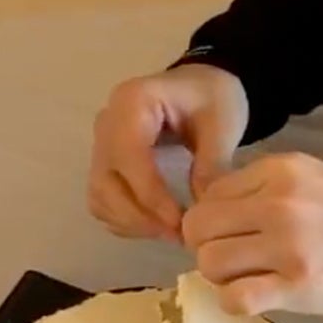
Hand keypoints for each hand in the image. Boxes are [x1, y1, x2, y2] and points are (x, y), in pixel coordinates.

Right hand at [89, 63, 250, 241]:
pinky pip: (102, 200)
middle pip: (106, 181)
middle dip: (140, 215)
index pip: (129, 156)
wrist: (202, 86)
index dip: (150, 194)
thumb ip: (213, 163)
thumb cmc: (213, 97)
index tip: (179, 223)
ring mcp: (100, 145)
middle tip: (177, 236)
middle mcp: (106, 123)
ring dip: (131, 222)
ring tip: (169, 233)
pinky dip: (123, 220)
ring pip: (100, 196)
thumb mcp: (222, 122)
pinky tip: (154, 226)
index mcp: (132, 102)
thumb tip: (201, 210)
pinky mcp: (104, 164)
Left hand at [180, 152, 322, 317]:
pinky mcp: (295, 288)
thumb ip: (258, 186)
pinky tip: (253, 296)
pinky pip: (234, 298)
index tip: (229, 232)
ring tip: (245, 276)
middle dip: (206, 246)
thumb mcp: (309, 176)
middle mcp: (278, 205)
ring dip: (220, 276)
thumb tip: (207, 207)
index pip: (209, 195)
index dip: (211, 217)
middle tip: (231, 257)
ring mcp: (286, 248)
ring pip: (210, 263)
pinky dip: (234, 301)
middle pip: (199, 229)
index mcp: (280, 171)